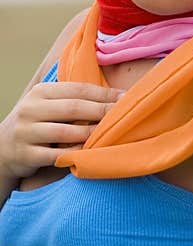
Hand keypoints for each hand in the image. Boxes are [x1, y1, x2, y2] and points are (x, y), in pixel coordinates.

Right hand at [0, 82, 123, 179]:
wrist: (2, 147)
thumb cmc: (38, 123)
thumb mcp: (49, 104)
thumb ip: (75, 98)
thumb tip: (119, 95)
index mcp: (40, 92)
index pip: (78, 89)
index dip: (105, 94)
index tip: (127, 97)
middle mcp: (30, 109)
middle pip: (74, 108)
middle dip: (103, 111)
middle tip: (125, 115)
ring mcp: (26, 132)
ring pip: (66, 132)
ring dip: (92, 134)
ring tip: (112, 134)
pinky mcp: (25, 154)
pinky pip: (56, 155)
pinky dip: (76, 154)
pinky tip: (91, 154)